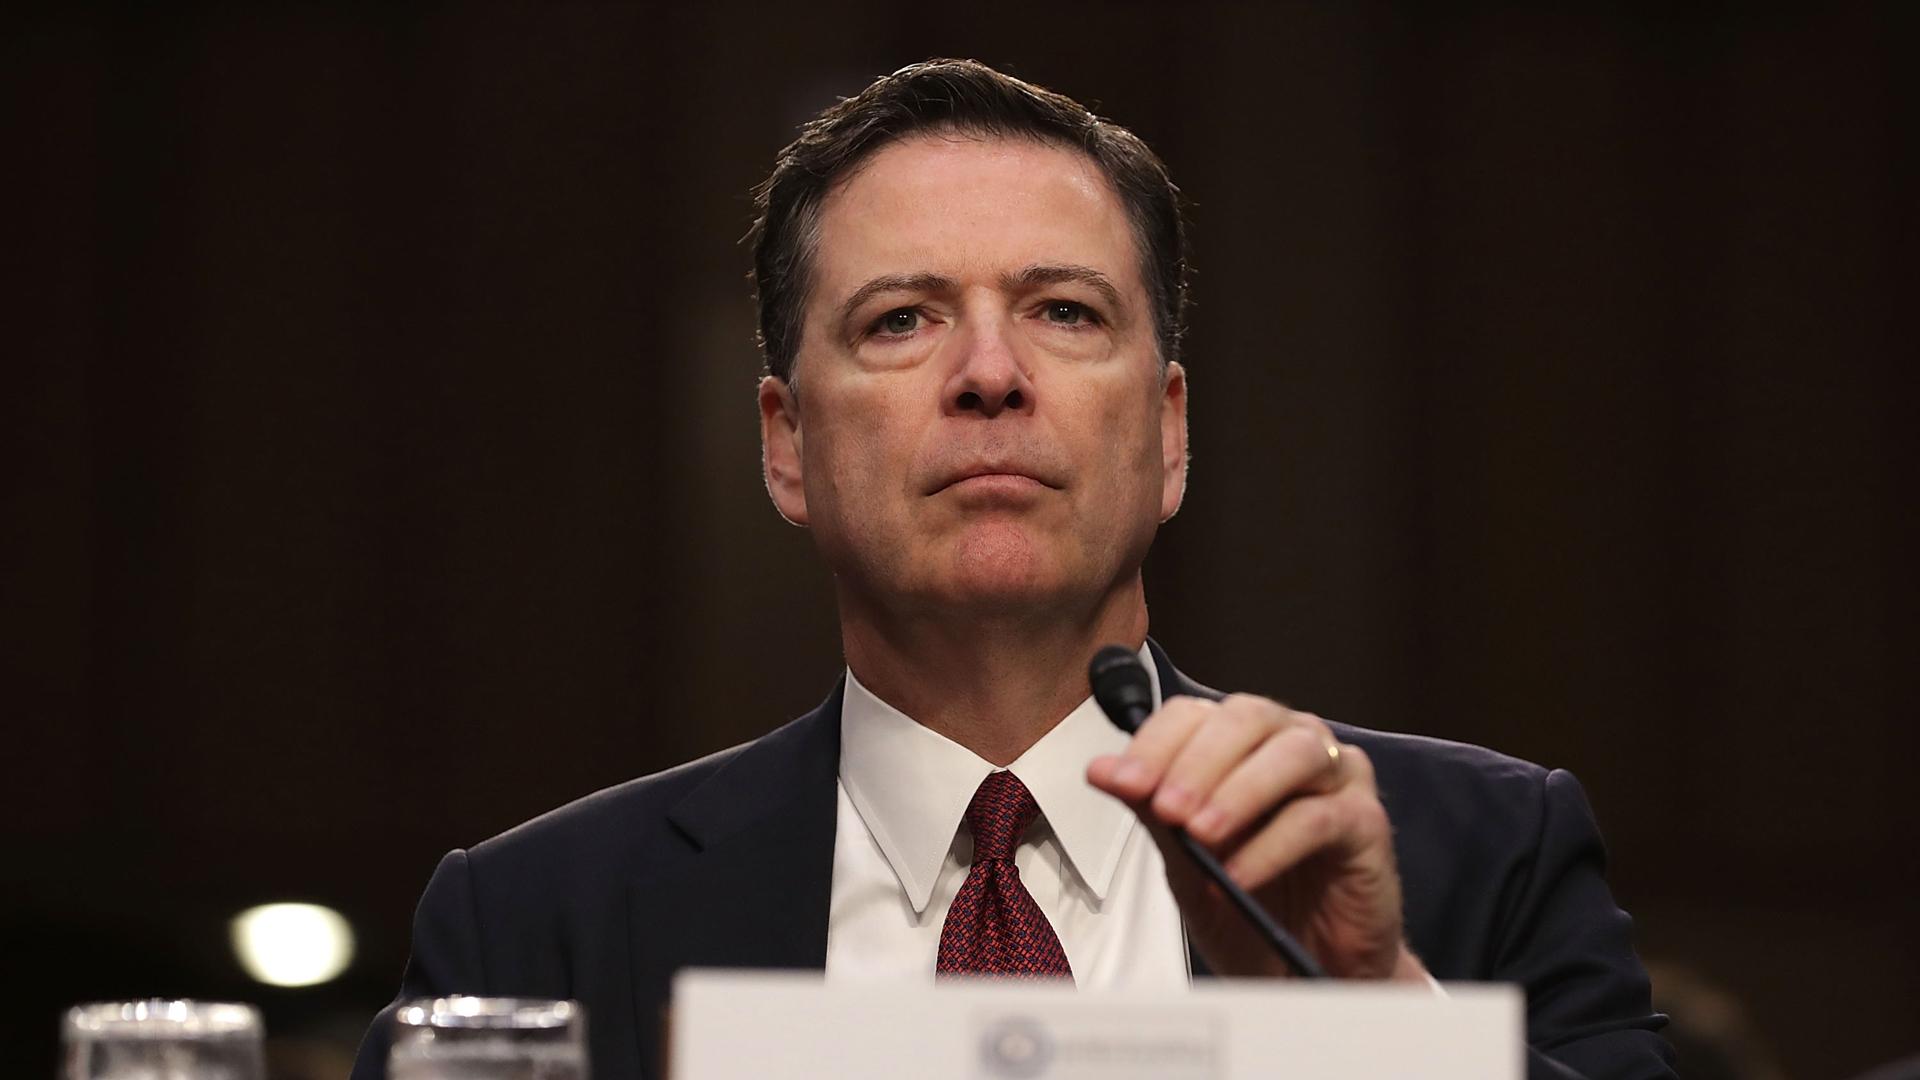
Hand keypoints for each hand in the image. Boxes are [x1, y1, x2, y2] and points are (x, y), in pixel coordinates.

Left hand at [1087, 694, 1427, 981]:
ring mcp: (1338, 778)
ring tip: (1200, 835)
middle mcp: (1292, 743)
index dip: (1155, 743)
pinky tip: (1239, 876)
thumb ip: (1151, 811)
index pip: (1194, 713)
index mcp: (1242, 742)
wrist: (1297, 972)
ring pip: (1292, 753)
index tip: (1122, 783)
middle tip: (1166, 808)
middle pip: (1247, 717)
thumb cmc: (1247, 907)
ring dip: (1238, 791)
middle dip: (1197, 762)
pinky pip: (1319, 818)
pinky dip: (1271, 844)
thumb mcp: (1185, 860)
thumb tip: (1102, 771)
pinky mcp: (1367, 823)